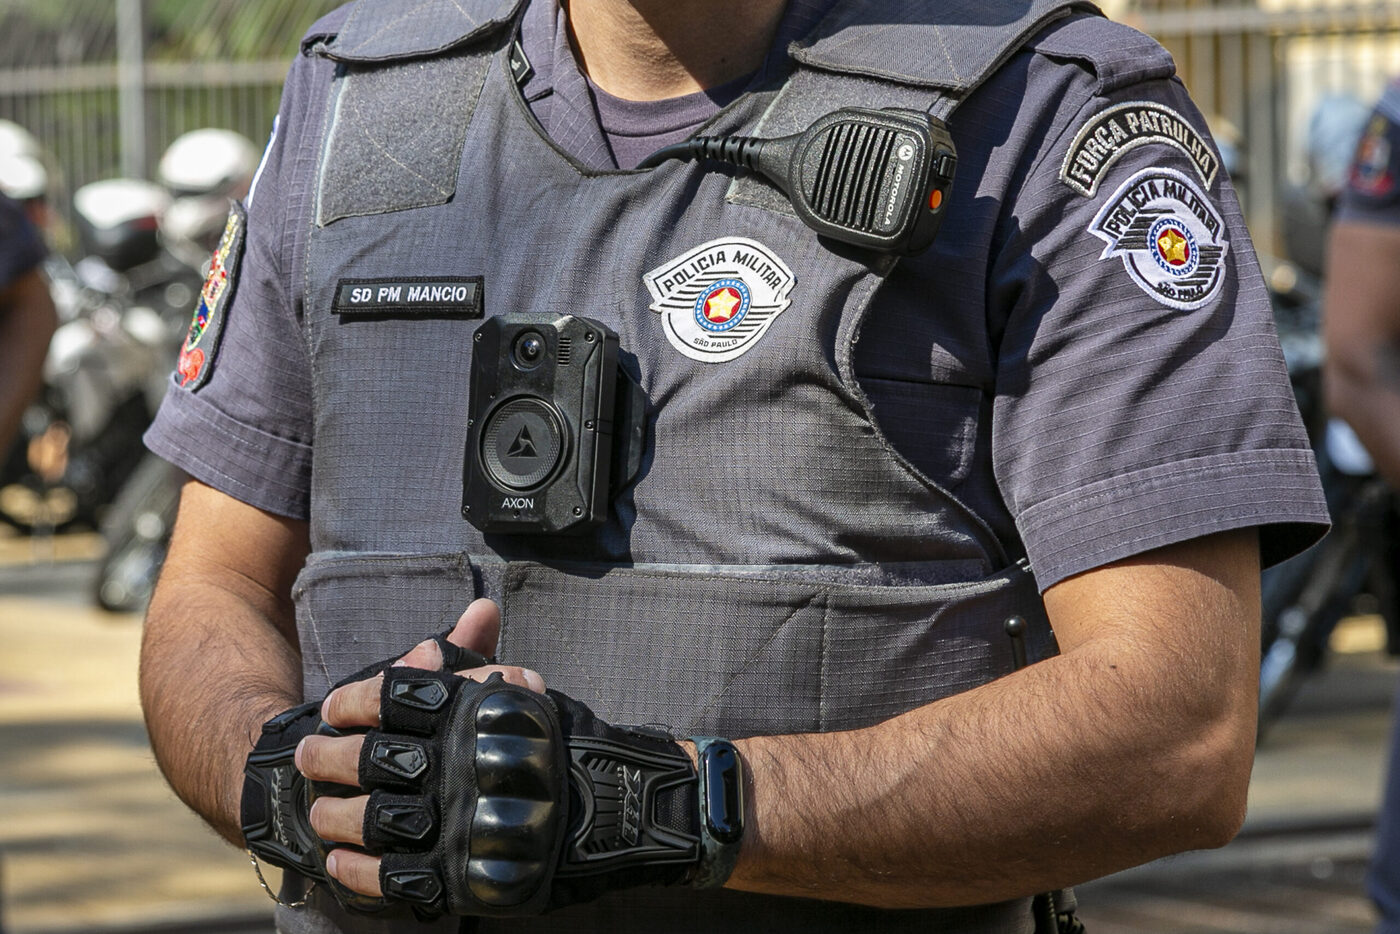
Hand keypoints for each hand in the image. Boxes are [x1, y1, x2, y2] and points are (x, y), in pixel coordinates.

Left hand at [298, 599, 545, 899]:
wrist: (607, 809)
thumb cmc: (555, 743)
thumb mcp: (520, 691)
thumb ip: (486, 659)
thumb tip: (479, 610)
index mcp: (468, 714)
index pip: (391, 696)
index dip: (354, 700)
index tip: (335, 707)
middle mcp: (454, 765)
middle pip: (368, 759)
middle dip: (326, 758)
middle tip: (307, 756)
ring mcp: (452, 824)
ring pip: (371, 819)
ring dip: (334, 816)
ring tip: (320, 811)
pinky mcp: (453, 875)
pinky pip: (390, 876)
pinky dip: (357, 870)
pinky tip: (339, 861)